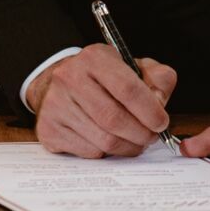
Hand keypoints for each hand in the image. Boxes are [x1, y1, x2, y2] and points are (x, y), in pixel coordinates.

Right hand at [27, 44, 176, 157]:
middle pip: (114, 119)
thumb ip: (157, 78)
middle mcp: (70, 78)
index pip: (127, 88)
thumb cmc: (102, 78)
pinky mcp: (48, 130)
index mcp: (94, 58)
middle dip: (140, 134)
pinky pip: (88, 152)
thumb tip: (160, 102)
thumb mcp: (132, 66)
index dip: (150, 110)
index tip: (161, 123)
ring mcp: (55, 105)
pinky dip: (106, 152)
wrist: (57, 84)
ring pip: (102, 140)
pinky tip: (111, 142)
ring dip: (127, 147)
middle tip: (152, 137)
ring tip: (136, 142)